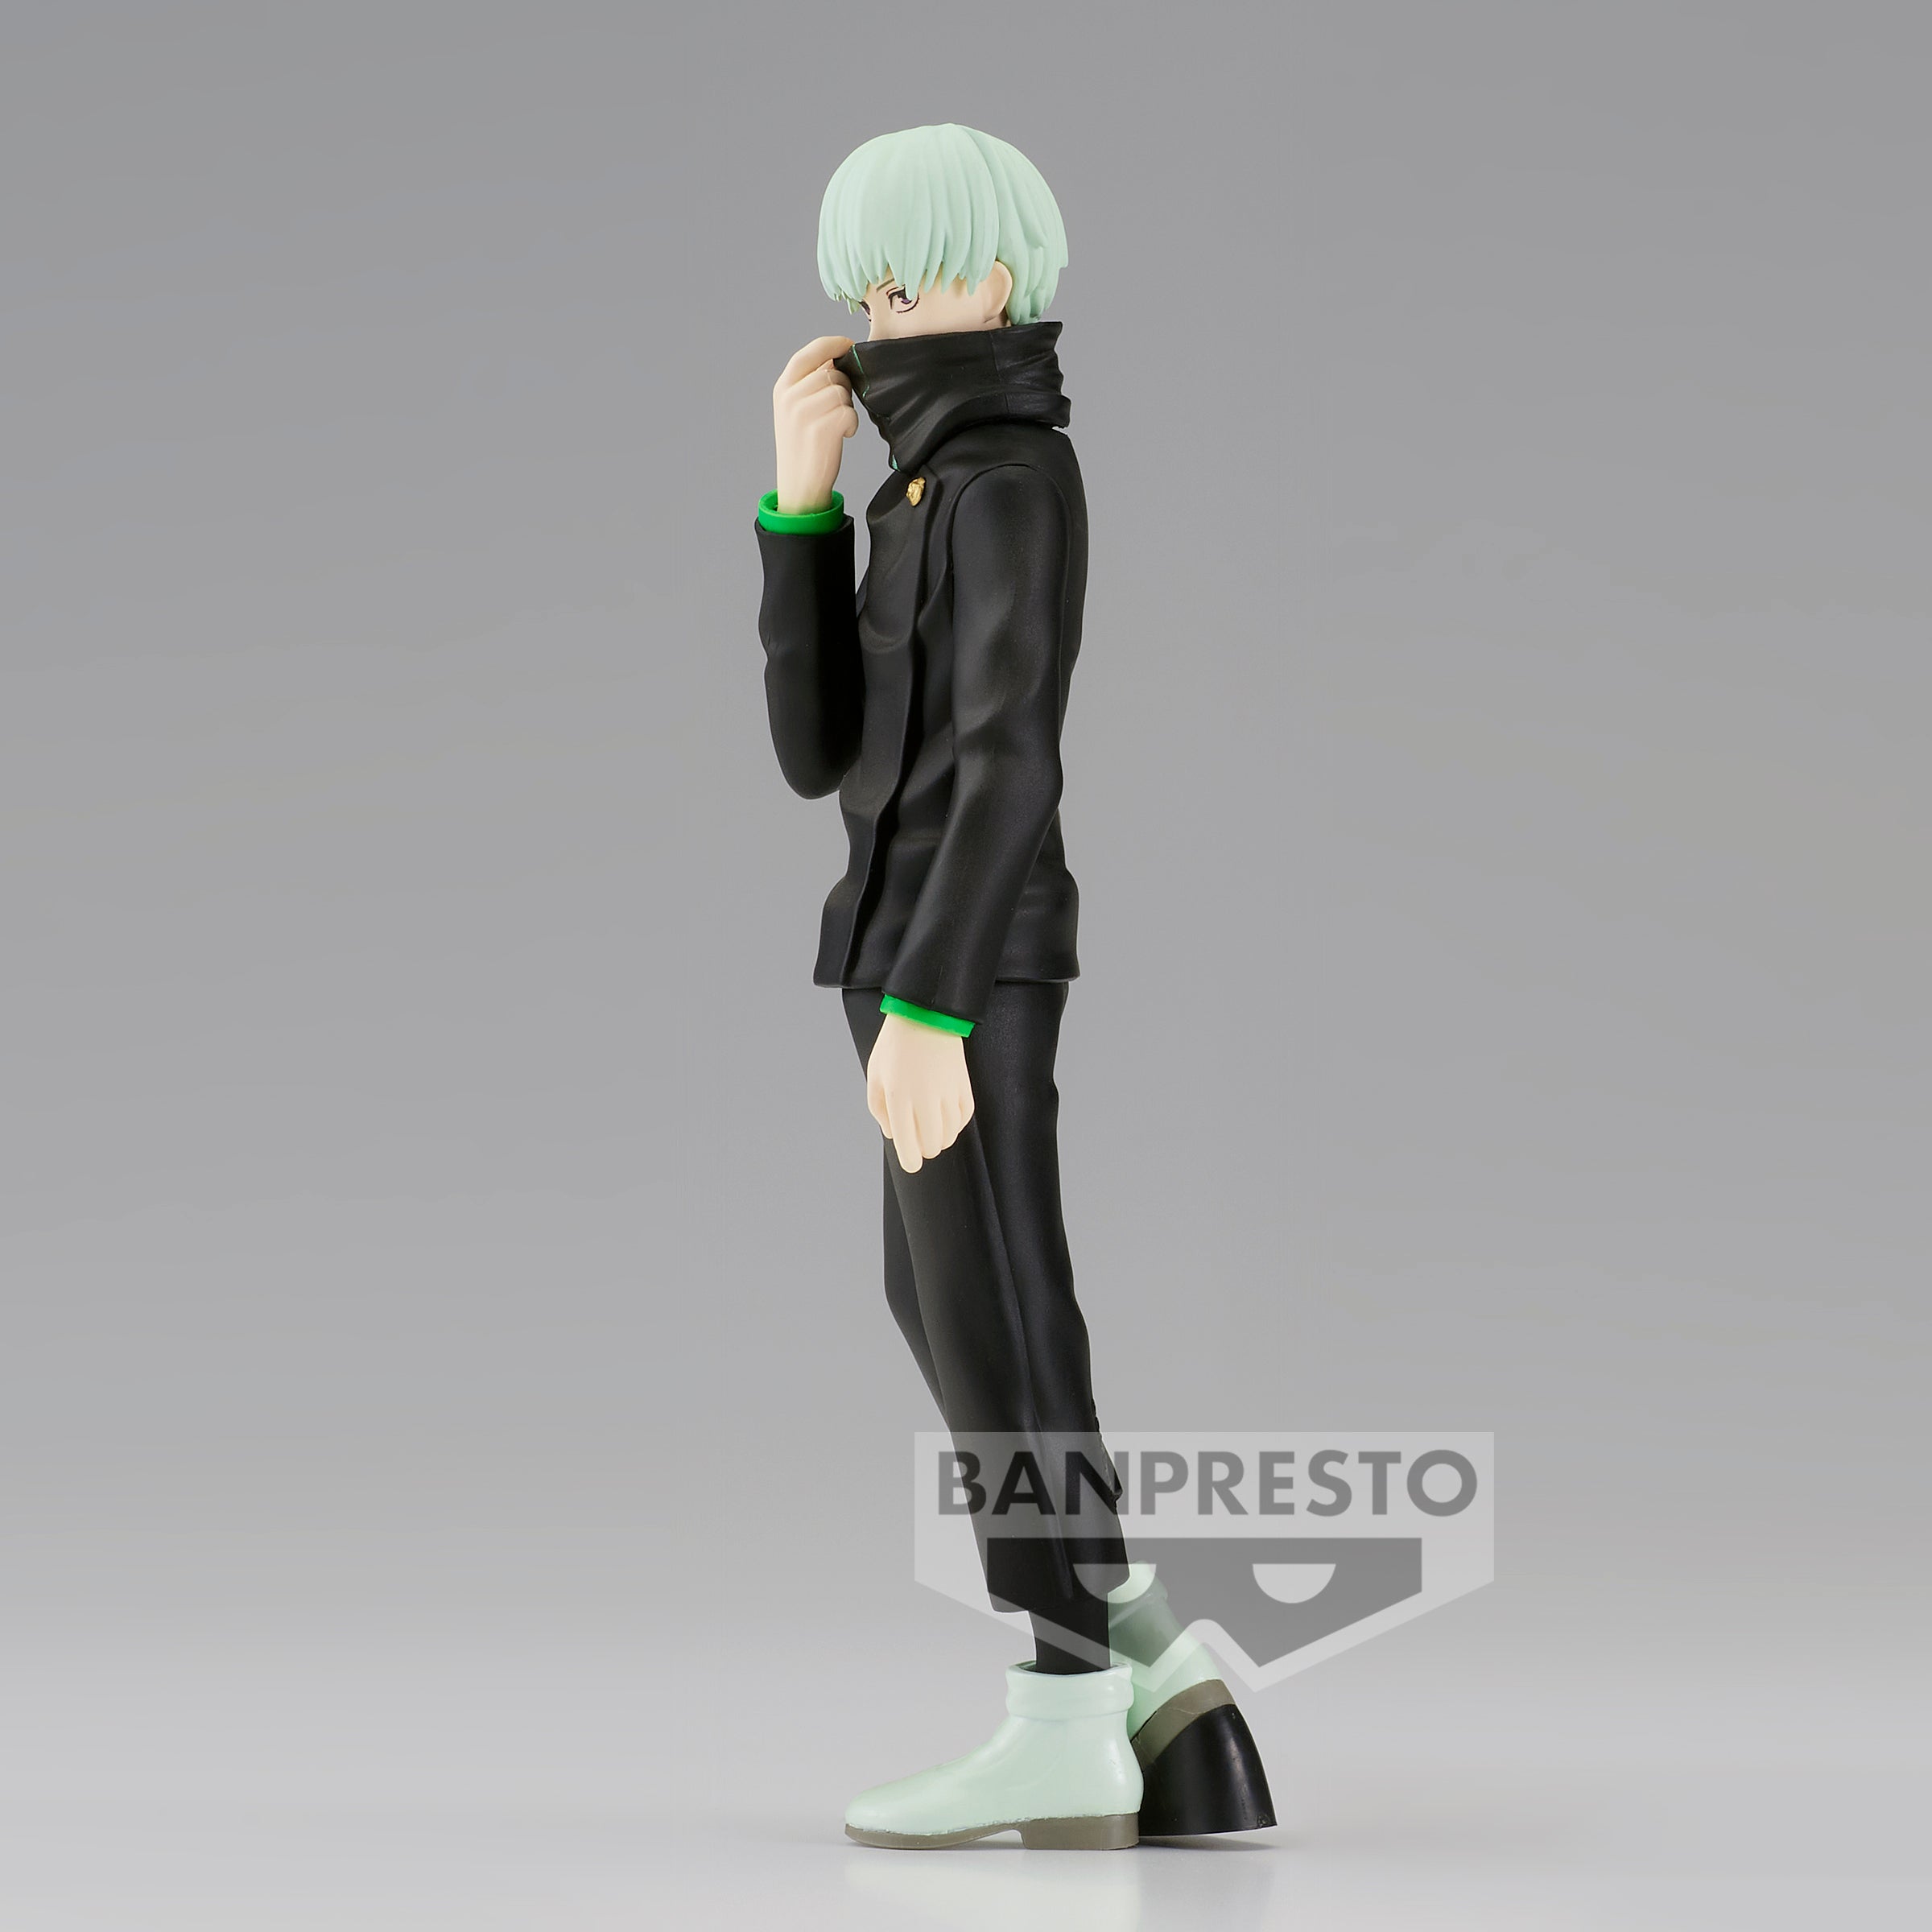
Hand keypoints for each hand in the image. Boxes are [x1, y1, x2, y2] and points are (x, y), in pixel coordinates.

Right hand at [772, 334, 857, 515]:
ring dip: (847, 408)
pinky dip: (851, 425)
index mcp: (782, 388)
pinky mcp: (820, 428)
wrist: (799, 486)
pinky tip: (841, 436)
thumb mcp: (795, 410)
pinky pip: (849, 412)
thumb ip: (809, 383)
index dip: (832, 344)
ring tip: (836, 426)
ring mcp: (803, 412)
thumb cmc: (803, 448)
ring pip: (841, 391)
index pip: (808, 353)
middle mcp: (789, 397)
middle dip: (843, 388)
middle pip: (832, 373)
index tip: (848, 345)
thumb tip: (836, 358)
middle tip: (837, 410)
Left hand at [866, 1015, 974, 1174]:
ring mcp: (947, 1093)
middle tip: (919, 1142)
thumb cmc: (894, 1046)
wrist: (926, 1016)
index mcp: (899, 1098)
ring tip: (932, 1131)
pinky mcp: (964, 1086)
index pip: (908, 1145)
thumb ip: (879, 1110)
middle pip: (931, 1146)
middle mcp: (925, 1099)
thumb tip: (893, 1134)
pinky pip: (964, 1118)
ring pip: (949, 1135)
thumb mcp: (875, 1076)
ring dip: (940, 1139)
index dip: (910, 1161)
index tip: (911, 1163)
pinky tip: (948, 1120)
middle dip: (924, 1149)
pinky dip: (956, 1126)